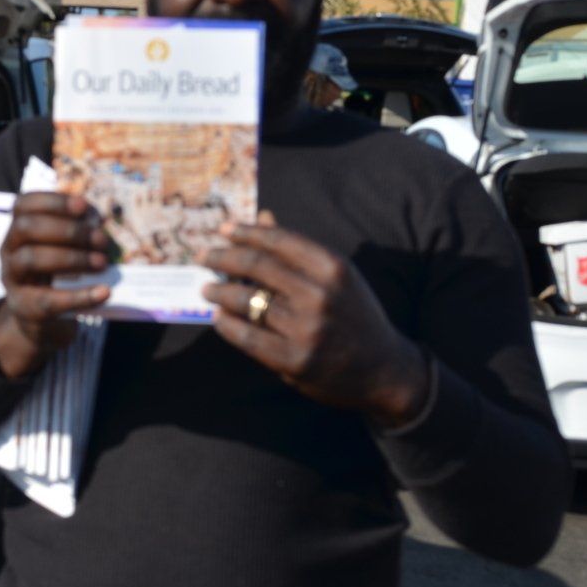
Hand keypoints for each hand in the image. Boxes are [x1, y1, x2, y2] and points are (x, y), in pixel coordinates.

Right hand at [0, 191, 111, 380]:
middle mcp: (9, 250)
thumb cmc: (53, 274)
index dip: (53, 201)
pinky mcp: (24, 308)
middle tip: (101, 239)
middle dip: (67, 230)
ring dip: (72, 258)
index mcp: (18, 230)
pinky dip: (80, 296)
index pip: (24, 205)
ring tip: (102, 263)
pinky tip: (104, 292)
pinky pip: (48, 300)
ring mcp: (12, 279)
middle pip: (27, 228)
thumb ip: (75, 234)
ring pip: (31, 259)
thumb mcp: (59, 249)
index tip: (83, 206)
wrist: (35, 319)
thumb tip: (98, 224)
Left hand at [199, 215, 428, 427]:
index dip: (245, 232)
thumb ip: (297, 250)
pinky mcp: (295, 360)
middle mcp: (320, 295)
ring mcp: (307, 330)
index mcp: (332, 267)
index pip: (277, 240)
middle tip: (203, 256)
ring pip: (247, 302)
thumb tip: (262, 217)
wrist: (383, 370)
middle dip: (222, 258)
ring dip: (220, 292)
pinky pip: (249, 338)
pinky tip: (219, 319)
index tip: (223, 230)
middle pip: (257, 266)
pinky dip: (228, 326)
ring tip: (207, 289)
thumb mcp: (335, 277)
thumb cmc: (354, 315)